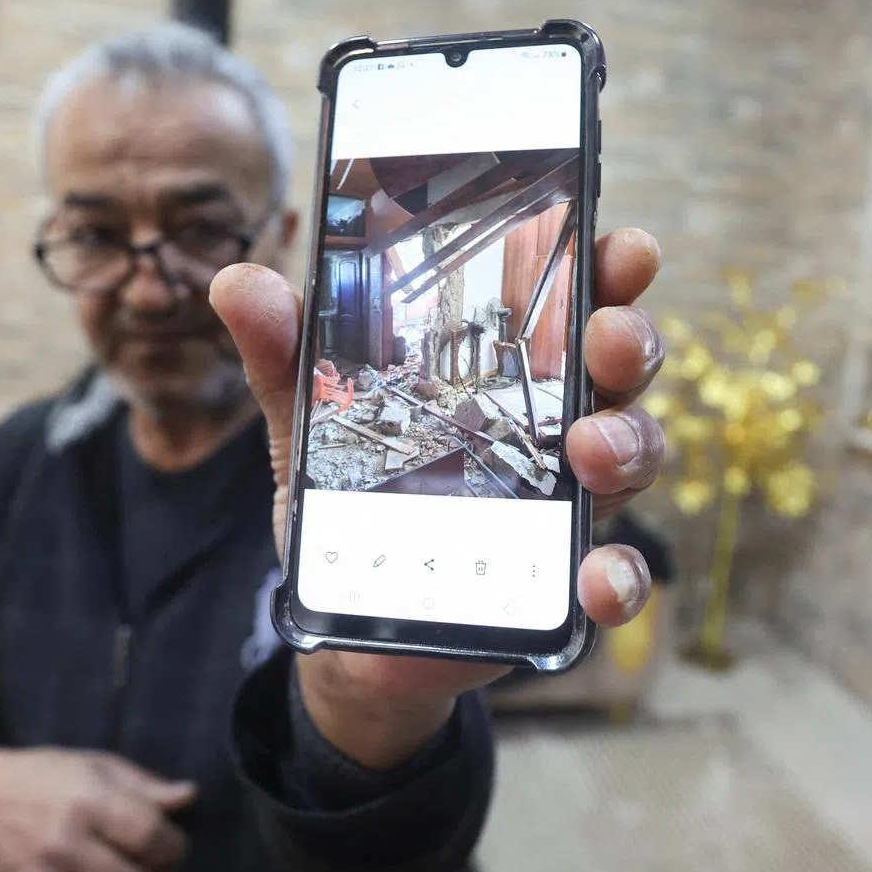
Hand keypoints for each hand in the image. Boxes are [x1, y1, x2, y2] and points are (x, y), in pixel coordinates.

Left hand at [210, 227, 664, 767]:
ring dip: (629, 443)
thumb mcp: (313, 422)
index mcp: (505, 370)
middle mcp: (552, 424)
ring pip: (634, 455)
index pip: (569, 302)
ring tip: (588, 449)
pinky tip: (598, 578)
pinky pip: (615, 572)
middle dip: (629, 341)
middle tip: (609, 339)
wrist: (355, 625)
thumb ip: (286, 356)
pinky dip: (620, 575)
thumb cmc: (355, 501)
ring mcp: (567, 501)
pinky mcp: (564, 578)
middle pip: (617, 367)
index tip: (621, 246)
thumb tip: (237, 282)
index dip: (606, 267)